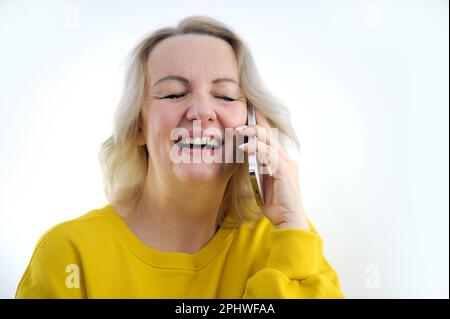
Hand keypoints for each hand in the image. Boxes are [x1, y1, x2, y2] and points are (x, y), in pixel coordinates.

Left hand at [236, 109, 309, 230]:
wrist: (288, 221)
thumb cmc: (276, 205)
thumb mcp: (262, 183)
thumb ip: (257, 171)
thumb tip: (244, 160)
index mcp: (281, 161)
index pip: (270, 137)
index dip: (260, 124)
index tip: (249, 112)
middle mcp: (286, 160)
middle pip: (270, 135)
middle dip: (255, 124)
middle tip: (238, 120)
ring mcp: (287, 165)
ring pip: (270, 141)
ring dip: (254, 134)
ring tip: (239, 131)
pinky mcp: (285, 172)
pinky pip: (269, 155)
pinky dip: (257, 149)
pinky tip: (245, 148)